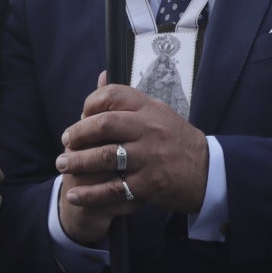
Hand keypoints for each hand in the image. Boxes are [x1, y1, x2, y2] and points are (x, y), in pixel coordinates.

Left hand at [54, 73, 208, 242]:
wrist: (208, 173)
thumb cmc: (178, 142)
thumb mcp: (159, 113)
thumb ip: (129, 100)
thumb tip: (101, 77)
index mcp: (150, 108)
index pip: (113, 95)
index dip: (90, 104)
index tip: (80, 116)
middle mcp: (149, 129)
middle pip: (103, 125)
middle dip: (77, 134)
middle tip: (65, 143)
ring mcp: (149, 157)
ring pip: (103, 157)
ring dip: (77, 162)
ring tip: (63, 165)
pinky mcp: (148, 184)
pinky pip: (112, 188)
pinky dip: (89, 194)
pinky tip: (75, 195)